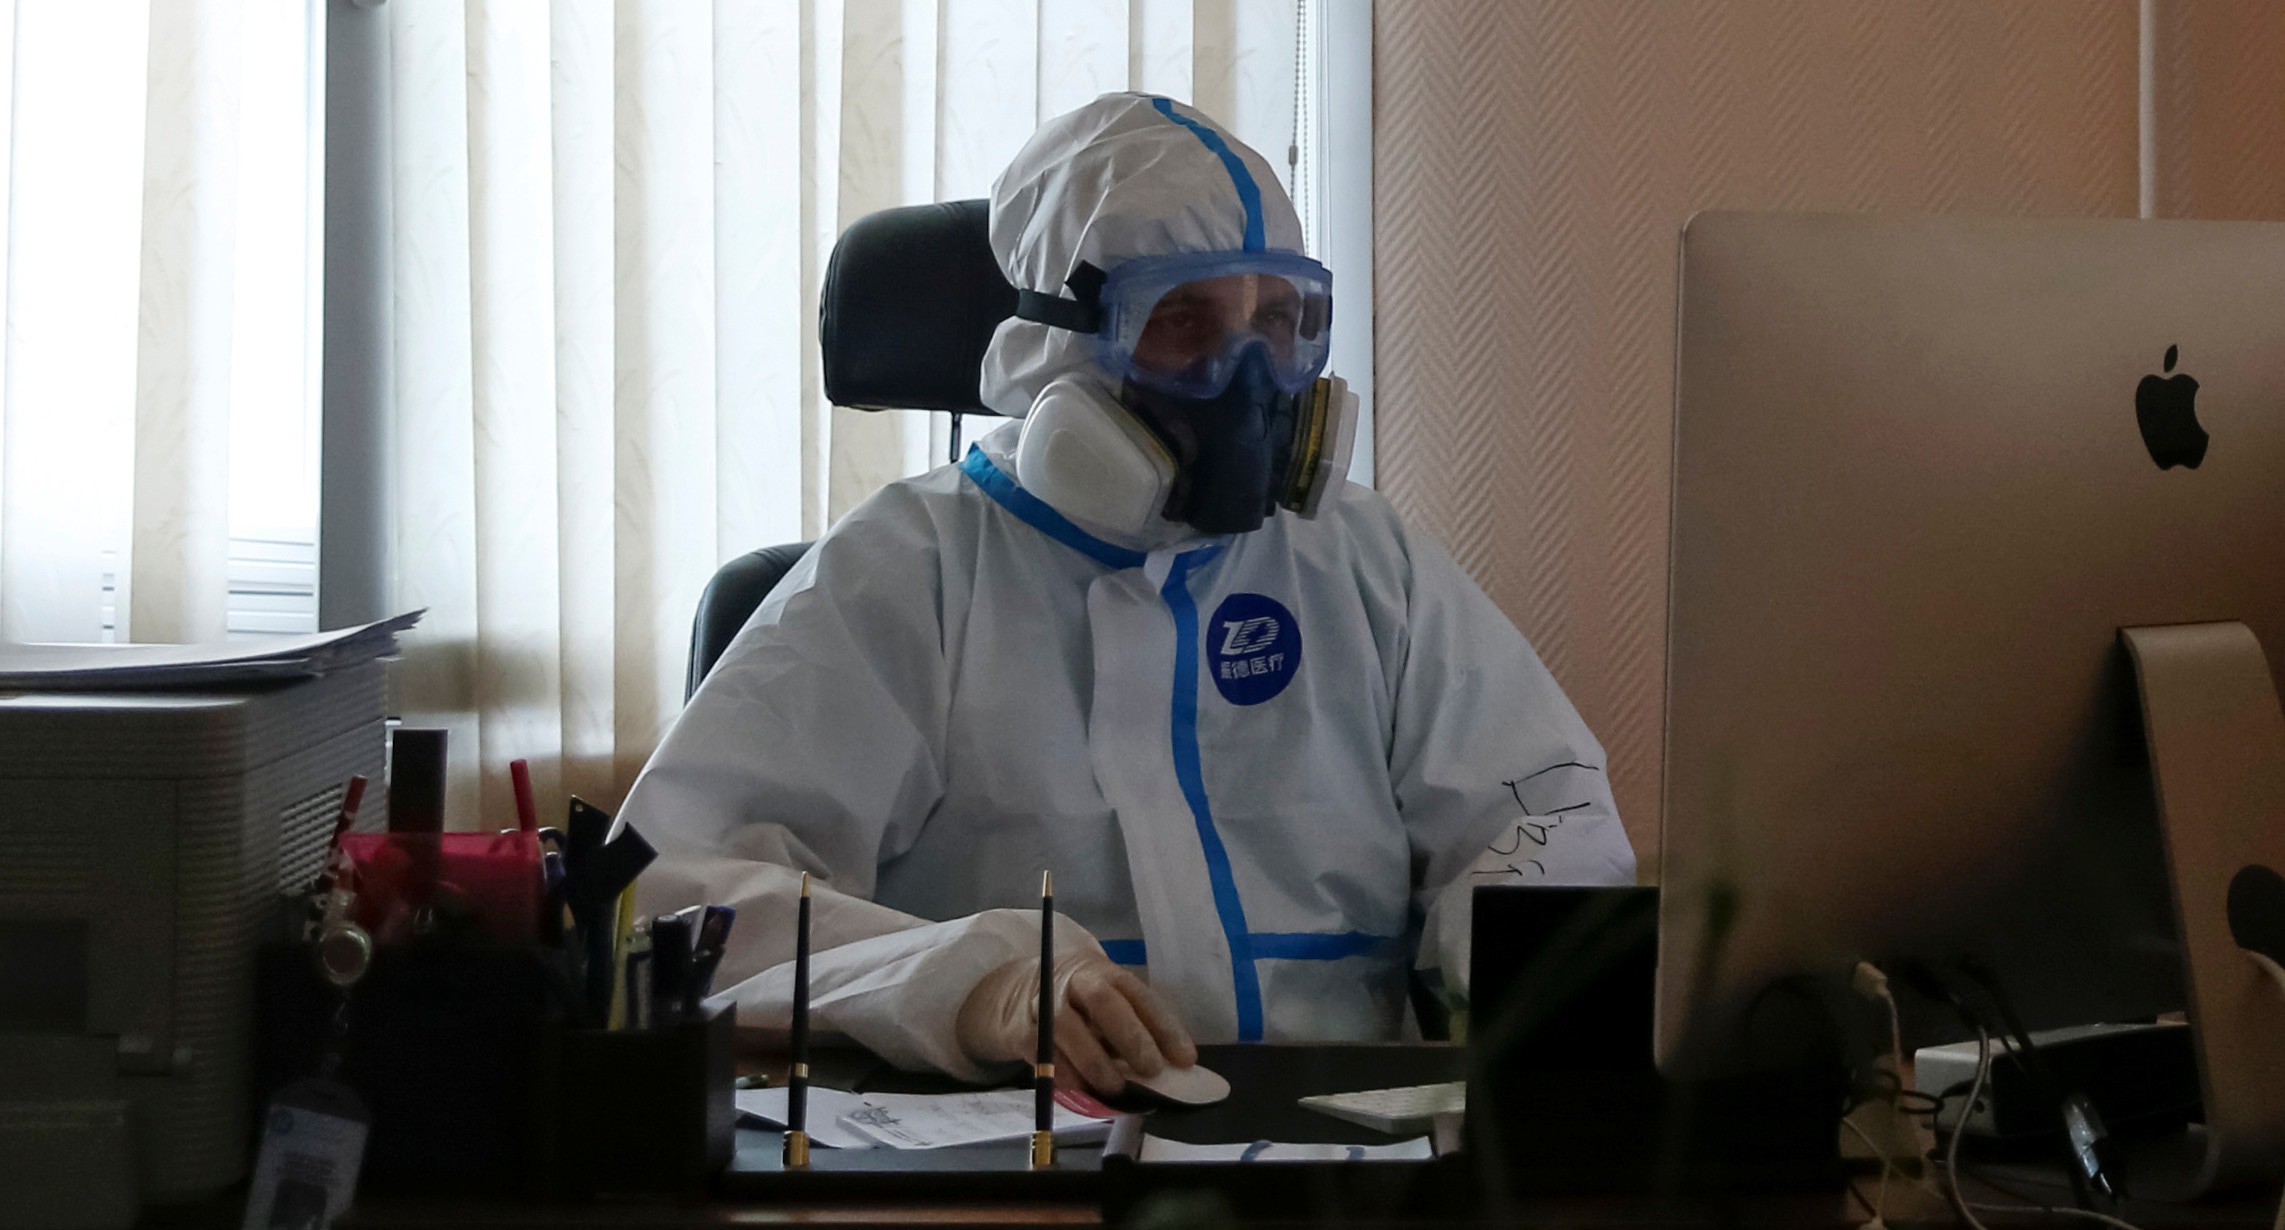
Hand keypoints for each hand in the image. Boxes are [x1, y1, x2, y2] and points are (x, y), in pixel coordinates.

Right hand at [956, 947, 1196, 1094]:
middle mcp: (1077, 983)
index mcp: (1107, 974)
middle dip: (1132, 1038)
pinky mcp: (1022, 1030)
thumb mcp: (1106, 1001)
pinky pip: (1043, 1053)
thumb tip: (1170, 1067)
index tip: (1186, 1059)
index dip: (1165, 1027)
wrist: (1016, 990)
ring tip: (1116, 1088)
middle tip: (1152, 1070)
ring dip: (1097, 1062)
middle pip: (1104, 1003)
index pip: (1141, 997)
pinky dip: (1065, 1074)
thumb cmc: (1078, 1002)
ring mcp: (1046, 1004)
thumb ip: (1133, 1026)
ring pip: (1069, 1028)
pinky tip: (1082, 1090)